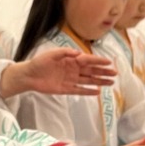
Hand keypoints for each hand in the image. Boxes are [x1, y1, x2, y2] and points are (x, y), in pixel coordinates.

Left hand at [0, 46, 118, 98]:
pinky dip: (88, 91)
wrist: (29, 75)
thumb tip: (79, 53)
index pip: (88, 60)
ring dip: (100, 81)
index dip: (99, 61)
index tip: (109, 62)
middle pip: (92, 71)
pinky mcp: (66, 89)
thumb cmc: (39, 62)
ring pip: (89, 80)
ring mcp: (71, 80)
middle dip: (103, 72)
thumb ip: (65, 53)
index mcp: (71, 59)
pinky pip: (80, 90)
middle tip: (115, 73)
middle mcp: (73, 69)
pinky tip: (97, 92)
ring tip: (111, 83)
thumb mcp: (51, 54)